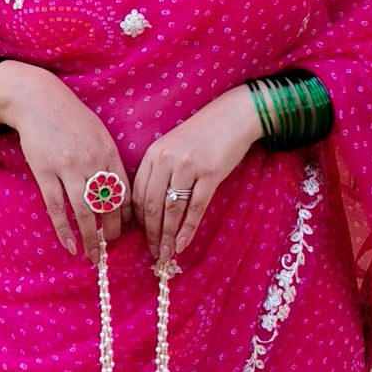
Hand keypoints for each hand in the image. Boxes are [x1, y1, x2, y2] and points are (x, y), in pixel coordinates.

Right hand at [0, 60, 131, 260]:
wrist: (39, 101)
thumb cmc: (71, 118)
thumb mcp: (99, 133)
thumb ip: (109, 160)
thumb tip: (119, 191)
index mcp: (108, 153)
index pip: (125, 192)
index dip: (128, 215)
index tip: (128, 230)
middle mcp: (91, 162)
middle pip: (107, 206)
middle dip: (112, 231)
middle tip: (111, 247)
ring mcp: (67, 169)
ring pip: (83, 212)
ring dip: (90, 238)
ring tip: (93, 255)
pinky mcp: (45, 173)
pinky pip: (57, 209)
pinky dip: (64, 231)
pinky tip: (70, 245)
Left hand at [132, 85, 263, 263]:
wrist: (233, 116)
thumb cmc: (203, 134)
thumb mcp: (173, 146)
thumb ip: (160, 170)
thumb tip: (150, 208)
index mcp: (154, 153)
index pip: (138, 193)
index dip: (138, 220)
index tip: (140, 237)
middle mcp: (166, 159)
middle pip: (151, 205)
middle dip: (150, 234)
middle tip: (153, 253)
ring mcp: (188, 166)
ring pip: (171, 210)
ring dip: (166, 236)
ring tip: (165, 254)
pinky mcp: (210, 174)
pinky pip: (194, 208)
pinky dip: (187, 230)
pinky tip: (182, 244)